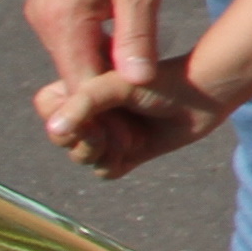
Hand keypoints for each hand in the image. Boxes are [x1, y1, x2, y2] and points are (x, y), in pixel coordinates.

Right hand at [20, 0, 157, 114]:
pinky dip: (99, 41)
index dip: (104, 110)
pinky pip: (75, 30)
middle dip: (106, 89)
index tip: (133, 130)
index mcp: (61, 22)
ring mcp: (45, 5)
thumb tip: (138, 82)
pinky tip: (129, 45)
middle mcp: (44, 18)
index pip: (80, 84)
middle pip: (77, 70)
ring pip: (77, 49)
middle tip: (143, 116)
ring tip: (142, 85)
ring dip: (105, 63)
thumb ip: (137, 37)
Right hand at [33, 61, 240, 180]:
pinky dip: (115, 163)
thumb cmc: (161, 80)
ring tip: (132, 135)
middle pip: (62, 139)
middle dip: (88, 137)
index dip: (64, 115)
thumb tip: (54, 131)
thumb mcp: (118, 85)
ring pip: (81, 157)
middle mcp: (91, 110)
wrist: (204, 94)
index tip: (93, 111)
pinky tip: (138, 145)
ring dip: (104, 150)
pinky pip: (104, 171)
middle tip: (119, 123)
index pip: (48, 107)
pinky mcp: (127, 153)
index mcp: (83, 85)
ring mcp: (108, 132)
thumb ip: (84, 103)